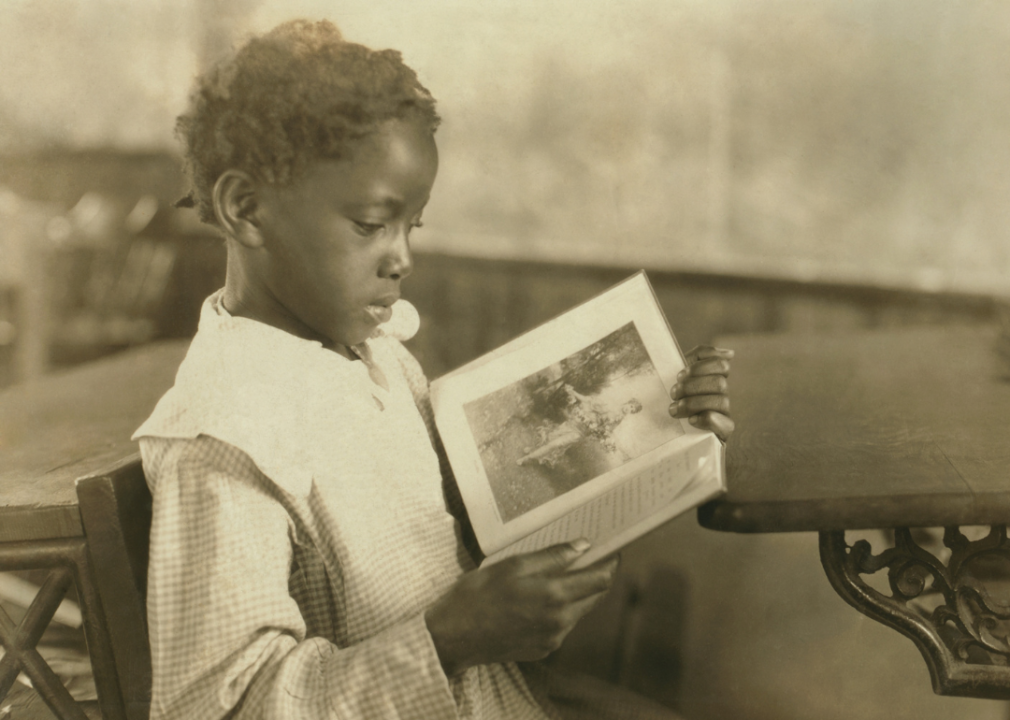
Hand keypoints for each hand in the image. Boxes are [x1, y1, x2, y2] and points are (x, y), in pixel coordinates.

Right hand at [424, 541, 618, 675]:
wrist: (453, 635)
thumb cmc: (478, 595)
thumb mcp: (513, 565)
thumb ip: (552, 557)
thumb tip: (583, 546)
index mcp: (555, 596)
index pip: (600, 580)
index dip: (610, 563)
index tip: (612, 550)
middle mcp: (560, 621)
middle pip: (595, 597)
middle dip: (595, 578)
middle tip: (587, 559)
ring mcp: (552, 638)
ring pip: (578, 612)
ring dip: (576, 594)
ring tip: (557, 577)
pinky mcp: (542, 649)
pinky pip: (561, 626)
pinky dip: (560, 611)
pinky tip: (539, 600)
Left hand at [670, 345, 734, 441]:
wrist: (662, 431)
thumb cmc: (673, 398)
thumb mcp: (680, 372)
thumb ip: (700, 355)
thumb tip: (730, 353)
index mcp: (713, 378)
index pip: (721, 365)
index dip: (700, 368)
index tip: (679, 375)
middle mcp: (722, 395)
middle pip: (720, 382)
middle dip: (692, 386)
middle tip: (673, 393)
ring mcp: (724, 414)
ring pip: (721, 401)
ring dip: (693, 403)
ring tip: (674, 409)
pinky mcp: (722, 433)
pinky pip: (727, 425)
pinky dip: (708, 419)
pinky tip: (691, 420)